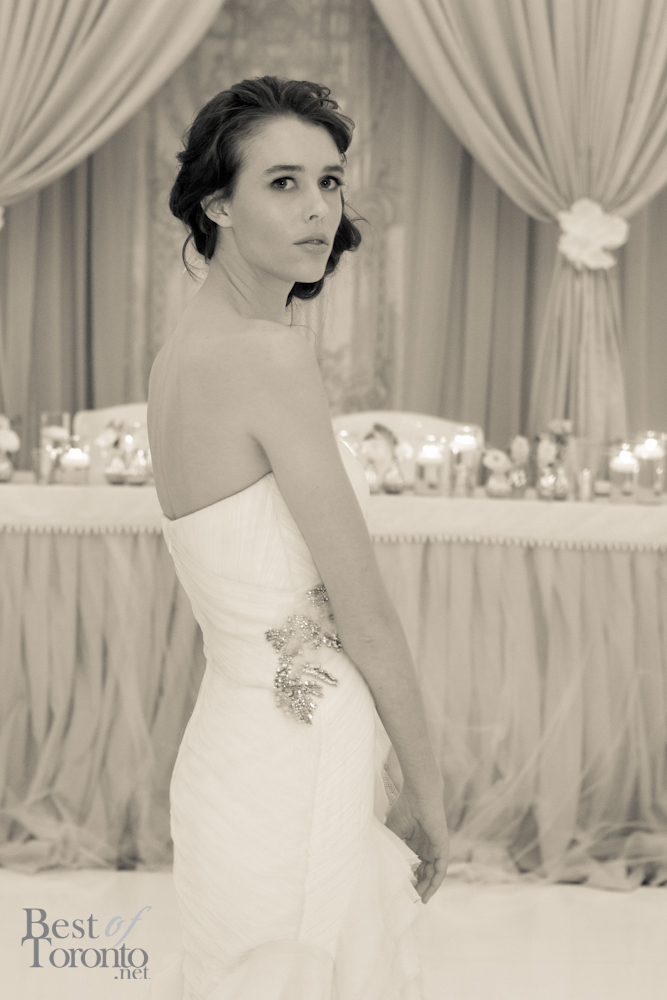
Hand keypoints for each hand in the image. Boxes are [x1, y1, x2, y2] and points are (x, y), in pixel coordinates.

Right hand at [384, 782, 448, 903]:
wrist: (419, 794)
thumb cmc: (405, 808)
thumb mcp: (394, 832)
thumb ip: (393, 848)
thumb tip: (385, 866)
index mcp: (414, 842)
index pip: (412, 865)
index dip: (406, 878)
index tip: (399, 891)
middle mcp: (425, 847)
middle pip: (422, 872)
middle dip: (417, 886)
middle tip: (409, 901)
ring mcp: (435, 848)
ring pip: (431, 874)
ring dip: (426, 888)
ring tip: (418, 901)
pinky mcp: (442, 848)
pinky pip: (440, 869)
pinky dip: (435, 883)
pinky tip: (428, 893)